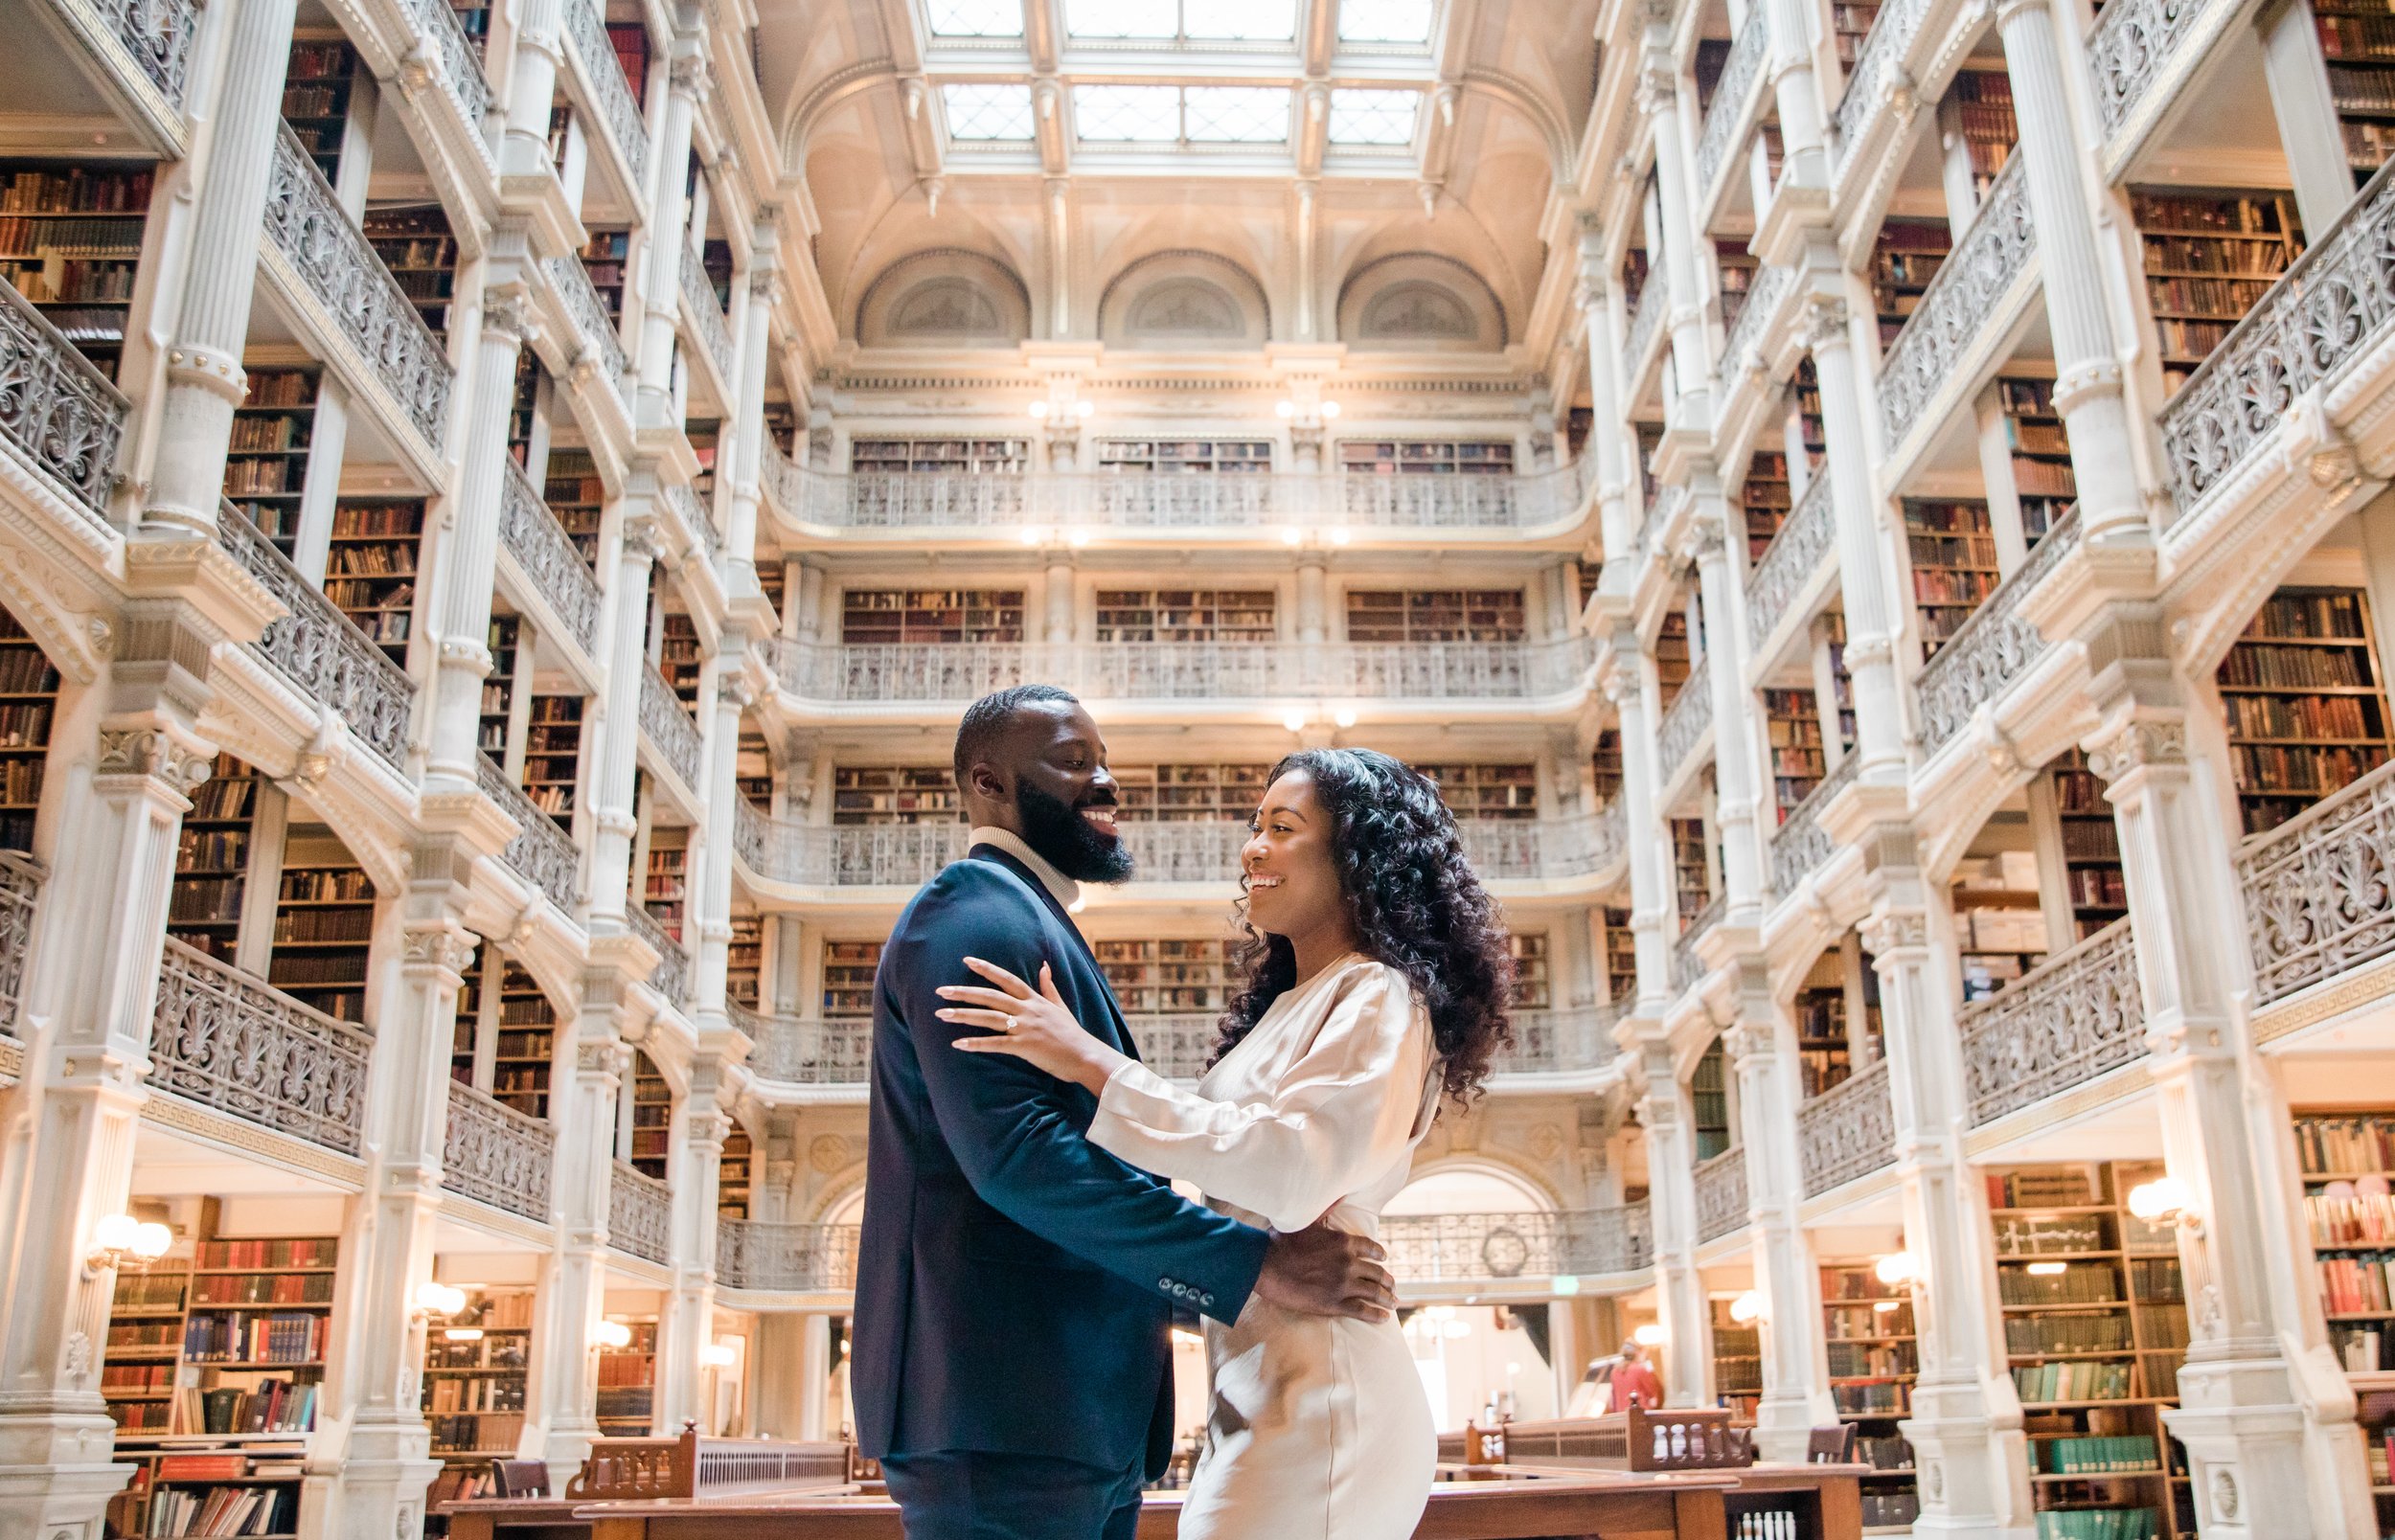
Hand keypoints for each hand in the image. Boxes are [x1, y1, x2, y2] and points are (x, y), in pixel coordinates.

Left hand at [941, 957, 1128, 1095]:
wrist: (1086, 1057)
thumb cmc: (1073, 1035)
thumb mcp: (1060, 1006)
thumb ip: (1048, 986)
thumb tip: (1044, 966)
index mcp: (1035, 1000)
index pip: (1006, 979)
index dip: (986, 969)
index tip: (967, 960)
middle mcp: (1028, 1010)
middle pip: (990, 996)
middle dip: (964, 992)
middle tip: (941, 991)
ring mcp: (1025, 1027)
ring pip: (989, 1018)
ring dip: (963, 1015)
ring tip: (942, 1014)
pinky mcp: (1024, 1046)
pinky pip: (995, 1044)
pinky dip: (976, 1044)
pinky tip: (958, 1044)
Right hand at [1254, 1220, 1396, 1323]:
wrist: (1264, 1266)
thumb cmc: (1282, 1241)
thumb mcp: (1307, 1221)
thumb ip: (1327, 1209)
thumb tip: (1341, 1193)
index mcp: (1344, 1242)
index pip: (1371, 1248)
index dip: (1380, 1255)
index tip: (1383, 1259)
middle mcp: (1348, 1263)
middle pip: (1376, 1272)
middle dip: (1387, 1280)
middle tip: (1392, 1286)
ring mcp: (1343, 1285)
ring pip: (1374, 1292)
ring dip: (1386, 1298)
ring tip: (1393, 1302)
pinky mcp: (1334, 1304)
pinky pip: (1362, 1311)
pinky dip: (1376, 1315)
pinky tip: (1384, 1318)